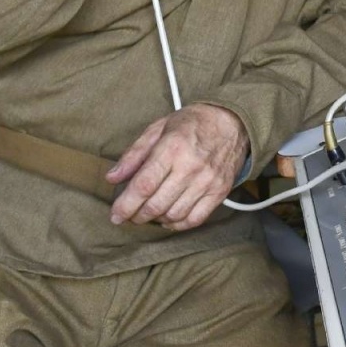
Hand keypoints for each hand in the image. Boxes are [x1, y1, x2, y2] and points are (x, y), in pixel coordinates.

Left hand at [107, 103, 248, 230]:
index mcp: (172, 148)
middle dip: (137, 215)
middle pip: (157, 204)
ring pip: (174, 214)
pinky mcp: (219, 192)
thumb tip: (112, 178)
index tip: (115, 215)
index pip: (144, 185)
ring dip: (156, 219)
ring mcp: (208, 181)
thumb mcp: (158, 128)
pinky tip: (168, 218)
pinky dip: (177, 224)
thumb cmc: (192, 124)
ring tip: (149, 213)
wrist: (233, 122)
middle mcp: (191, 167)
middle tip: (130, 214)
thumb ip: (134, 154)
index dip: (126, 205)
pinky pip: (195, 219)